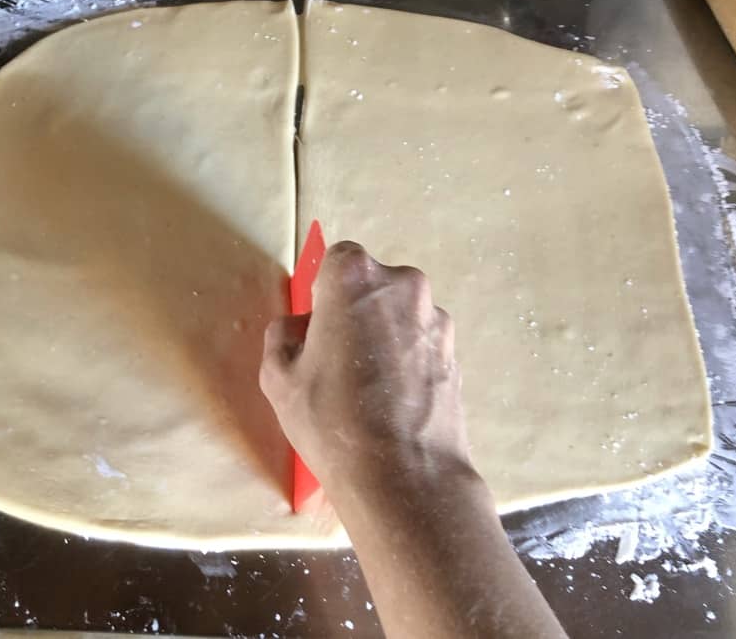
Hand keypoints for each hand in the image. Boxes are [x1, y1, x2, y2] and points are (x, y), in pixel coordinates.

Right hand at [260, 240, 470, 497]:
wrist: (404, 476)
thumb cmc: (331, 419)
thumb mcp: (279, 378)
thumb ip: (282, 337)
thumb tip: (299, 328)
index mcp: (355, 278)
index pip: (337, 260)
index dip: (325, 291)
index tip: (320, 327)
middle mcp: (403, 284)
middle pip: (372, 285)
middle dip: (356, 310)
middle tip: (341, 359)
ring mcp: (435, 317)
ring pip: (399, 313)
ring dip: (385, 334)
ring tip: (371, 388)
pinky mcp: (455, 350)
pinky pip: (421, 342)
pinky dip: (408, 359)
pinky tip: (396, 400)